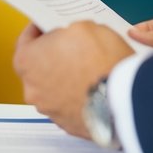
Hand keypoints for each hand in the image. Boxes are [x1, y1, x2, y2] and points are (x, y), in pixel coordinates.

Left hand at [12, 22, 132, 138]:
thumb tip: (72, 35)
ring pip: (54, 90)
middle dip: (53, 57)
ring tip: (89, 71)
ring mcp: (50, 110)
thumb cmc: (101, 62)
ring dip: (66, 80)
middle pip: (39, 68)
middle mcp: (32, 89)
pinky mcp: (69, 125)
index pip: (26, 41)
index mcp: (27, 61)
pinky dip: (78, 99)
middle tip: (73, 49)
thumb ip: (68, 30)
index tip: (47, 28)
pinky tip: (94, 89)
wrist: (126, 98)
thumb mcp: (84, 26)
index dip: (39, 32)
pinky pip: (70, 107)